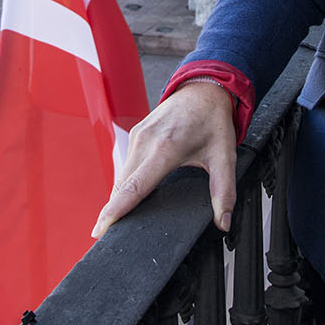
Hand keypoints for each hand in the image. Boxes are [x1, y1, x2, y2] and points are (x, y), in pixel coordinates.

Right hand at [91, 81, 236, 237]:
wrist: (203, 89)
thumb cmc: (212, 120)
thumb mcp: (224, 157)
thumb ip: (224, 192)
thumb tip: (224, 222)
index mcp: (165, 149)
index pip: (133, 187)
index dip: (115, 211)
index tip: (100, 229)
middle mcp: (146, 141)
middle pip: (121, 186)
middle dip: (112, 211)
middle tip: (107, 234)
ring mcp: (137, 136)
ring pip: (121, 176)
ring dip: (118, 197)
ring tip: (117, 219)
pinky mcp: (135, 134)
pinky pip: (125, 164)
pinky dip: (125, 182)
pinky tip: (130, 194)